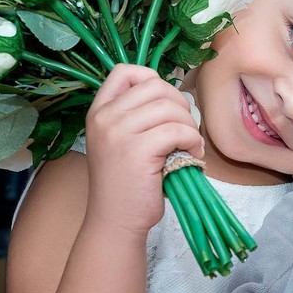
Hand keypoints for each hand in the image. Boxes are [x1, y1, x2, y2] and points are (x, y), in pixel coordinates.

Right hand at [83, 64, 203, 236]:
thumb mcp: (121, 141)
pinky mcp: (138, 150)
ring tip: (190, 145)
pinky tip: (192, 156)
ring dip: (190, 126)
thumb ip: (137, 115)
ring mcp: (118, 133)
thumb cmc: (126, 183)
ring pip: (170, 108)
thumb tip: (176, 96)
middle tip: (186, 130)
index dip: (153, 80)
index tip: (167, 105)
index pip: (125, 71)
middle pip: (156, 87)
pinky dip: (193, 141)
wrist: (115, 221)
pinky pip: (177, 131)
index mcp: (99, 111)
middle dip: (180, 106)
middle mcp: (105, 117)